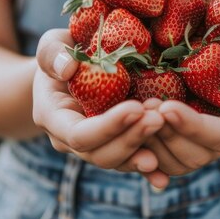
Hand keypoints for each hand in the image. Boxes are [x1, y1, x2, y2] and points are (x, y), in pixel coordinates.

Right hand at [33, 29, 169, 187]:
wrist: (71, 68)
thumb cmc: (62, 50)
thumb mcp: (52, 43)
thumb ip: (52, 52)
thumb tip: (67, 68)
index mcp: (52, 117)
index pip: (78, 134)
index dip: (108, 126)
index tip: (135, 108)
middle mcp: (69, 139)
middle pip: (100, 154)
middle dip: (131, 139)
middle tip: (158, 118)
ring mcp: (93, 146)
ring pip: (118, 161)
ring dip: (144, 148)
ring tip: (167, 126)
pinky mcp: (113, 146)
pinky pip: (130, 161)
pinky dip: (147, 170)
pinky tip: (163, 176)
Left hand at [146, 34, 219, 175]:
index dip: (193, 125)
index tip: (166, 106)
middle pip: (197, 155)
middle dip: (167, 134)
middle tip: (142, 108)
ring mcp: (208, 151)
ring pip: (178, 164)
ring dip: (153, 143)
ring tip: (135, 114)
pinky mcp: (188, 152)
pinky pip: (165, 164)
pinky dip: (146, 150)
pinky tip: (130, 128)